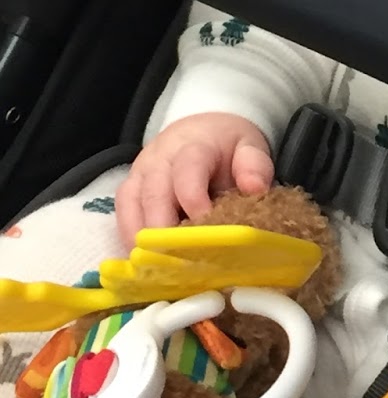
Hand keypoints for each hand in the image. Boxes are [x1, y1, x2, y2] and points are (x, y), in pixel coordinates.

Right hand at [115, 113, 273, 248]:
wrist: (202, 129)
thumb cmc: (227, 146)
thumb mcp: (249, 146)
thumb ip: (254, 165)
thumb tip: (255, 188)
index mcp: (194, 145)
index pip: (188, 170)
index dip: (193, 198)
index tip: (206, 226)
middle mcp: (160, 158)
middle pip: (154, 194)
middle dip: (164, 230)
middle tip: (178, 261)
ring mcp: (140, 173)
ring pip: (132, 205)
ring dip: (143, 238)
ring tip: (158, 268)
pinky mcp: (130, 189)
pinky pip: (122, 213)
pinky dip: (129, 238)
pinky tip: (143, 262)